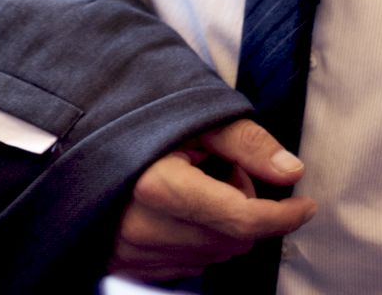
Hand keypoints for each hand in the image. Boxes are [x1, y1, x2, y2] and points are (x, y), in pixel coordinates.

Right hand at [109, 118, 316, 284]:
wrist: (78, 131)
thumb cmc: (134, 116)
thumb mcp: (191, 115)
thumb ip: (244, 142)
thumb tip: (291, 171)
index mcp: (156, 185)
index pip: (240, 220)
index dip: (281, 216)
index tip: (303, 206)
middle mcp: (141, 226)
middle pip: (230, 241)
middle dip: (244, 207)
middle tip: (222, 168)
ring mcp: (130, 250)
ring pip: (212, 256)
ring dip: (220, 226)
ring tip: (196, 183)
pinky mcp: (124, 263)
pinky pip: (185, 266)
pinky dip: (198, 240)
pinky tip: (181, 207)